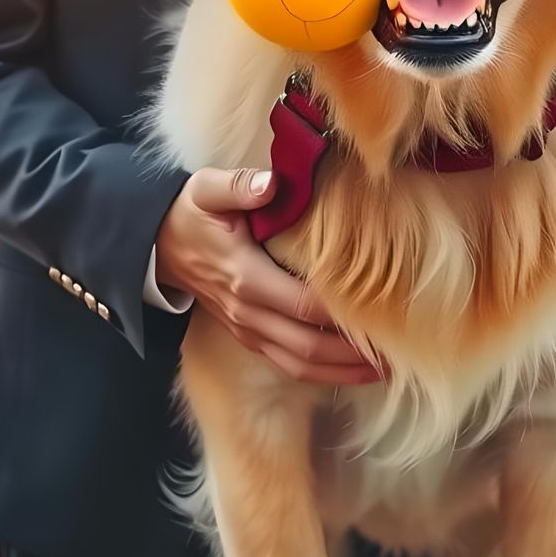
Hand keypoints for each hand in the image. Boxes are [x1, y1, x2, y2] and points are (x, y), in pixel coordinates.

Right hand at [155, 166, 381, 384]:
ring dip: (342, 372)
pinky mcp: (248, 336)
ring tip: (386, 368)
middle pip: (309, 346)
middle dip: (354, 355)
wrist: (156, 244)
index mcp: (245, 277)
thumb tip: (270, 183)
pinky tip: (351, 369)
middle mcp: (248, 312)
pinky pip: (287, 364)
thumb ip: (240, 186)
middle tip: (398, 352)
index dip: (344, 315)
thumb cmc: (191, 213)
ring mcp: (247, 330)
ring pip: (300, 365)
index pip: (304, 305)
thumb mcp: (207, 190)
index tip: (384, 315)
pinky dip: (321, 373)